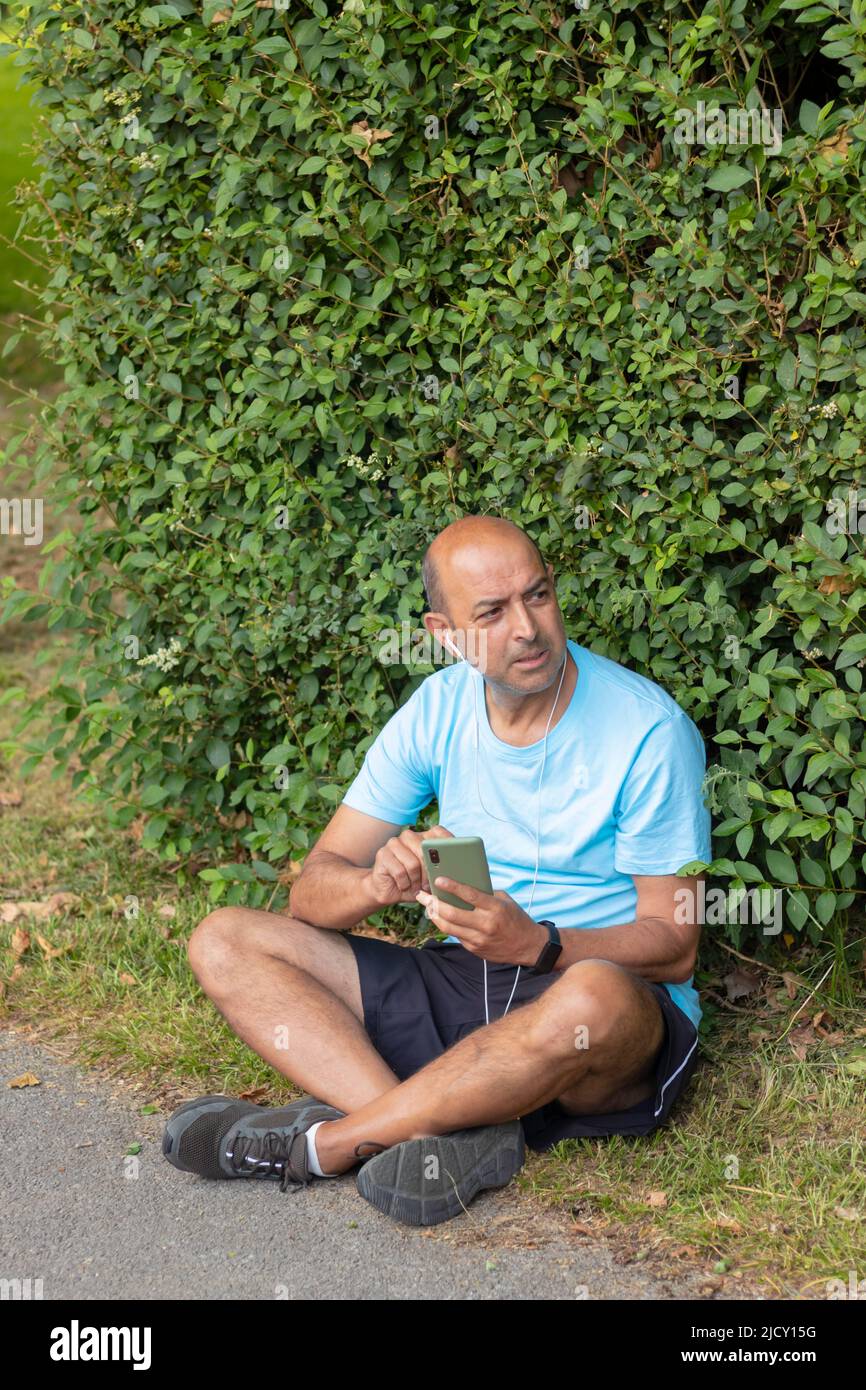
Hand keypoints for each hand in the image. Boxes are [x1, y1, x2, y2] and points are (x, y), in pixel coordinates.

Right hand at [367, 824, 453, 906]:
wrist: (388, 890)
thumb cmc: (414, 883)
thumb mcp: (431, 878)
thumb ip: (442, 871)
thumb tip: (453, 869)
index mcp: (423, 836)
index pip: (439, 833)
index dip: (447, 845)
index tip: (452, 862)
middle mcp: (409, 836)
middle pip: (425, 851)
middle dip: (429, 873)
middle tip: (428, 885)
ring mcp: (394, 843)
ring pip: (413, 863)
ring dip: (416, 881)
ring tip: (415, 887)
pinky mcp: (383, 853)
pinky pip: (400, 872)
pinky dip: (404, 884)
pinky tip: (404, 886)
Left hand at [415, 877, 546, 965]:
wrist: (529, 946)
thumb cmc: (516, 918)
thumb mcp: (504, 901)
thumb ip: (485, 894)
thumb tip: (461, 886)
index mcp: (495, 908)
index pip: (470, 895)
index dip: (452, 887)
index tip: (438, 880)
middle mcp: (486, 925)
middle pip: (452, 914)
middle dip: (433, 903)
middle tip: (423, 895)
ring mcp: (479, 939)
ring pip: (448, 927)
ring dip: (434, 916)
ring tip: (427, 906)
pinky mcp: (475, 950)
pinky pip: (456, 936)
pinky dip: (447, 926)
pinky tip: (441, 917)